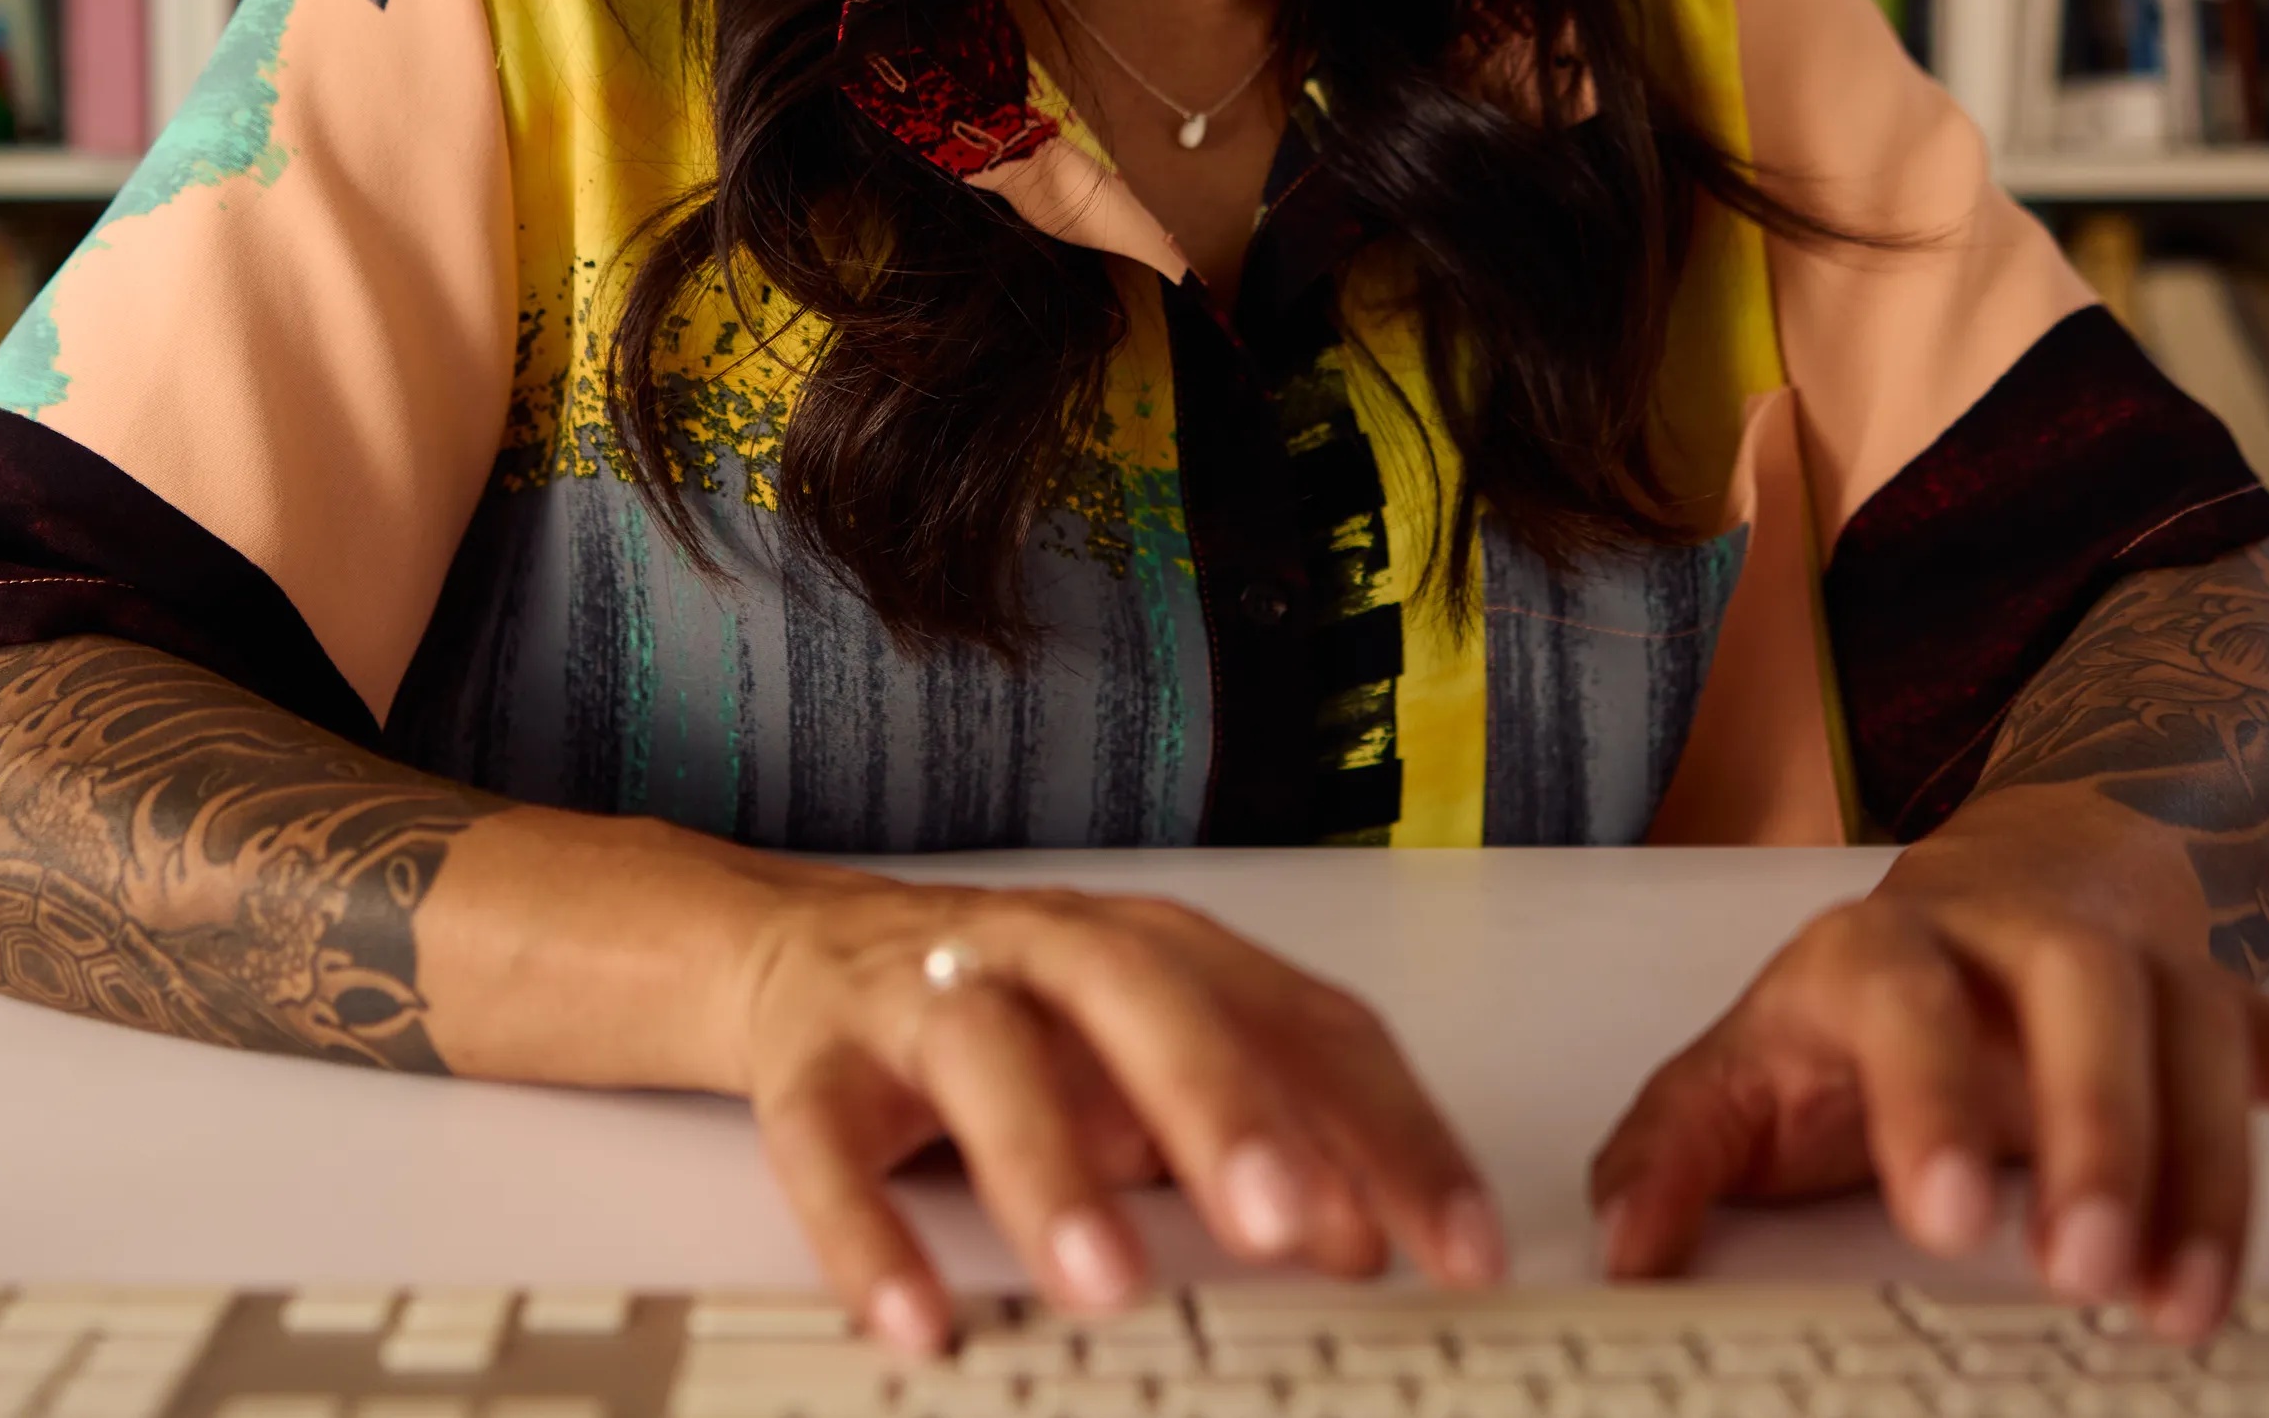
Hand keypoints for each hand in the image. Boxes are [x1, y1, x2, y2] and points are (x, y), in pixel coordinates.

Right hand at [728, 881, 1507, 1349]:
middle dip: (1221, 1108)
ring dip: (1045, 1170)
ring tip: (1103, 1284)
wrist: (807, 951)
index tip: (1461, 1250)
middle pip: (1144, 1000)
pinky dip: (868, 1235)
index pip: (1302, 1024)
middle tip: (1286, 1223)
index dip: (1390, 1133)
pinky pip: (829, 1147)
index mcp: (1160, 951)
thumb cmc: (1020, 1020)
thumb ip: (1268, 1140)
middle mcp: (1048, 952)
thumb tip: (1369, 1236)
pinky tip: (918, 1318)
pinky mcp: (815, 1064)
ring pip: (985, 1057)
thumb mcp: (1154, 1073)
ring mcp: (923, 996)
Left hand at [1584, 853, 2268, 1343]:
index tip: (1946, 1220)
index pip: (1904, 995)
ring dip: (2211, 1175)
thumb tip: (1621, 1255)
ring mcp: (2143, 967)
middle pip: (2077, 993)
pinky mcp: (2234, 1009)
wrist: (1993, 882)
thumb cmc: (1859, 1006)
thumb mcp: (1743, 1067)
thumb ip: (1671, 1154)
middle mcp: (2021, 938)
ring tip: (2191, 1313)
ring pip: (2205, 1035)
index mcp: (1887, 950)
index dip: (1925, 1098)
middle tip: (2088, 1272)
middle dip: (2095, 1130)